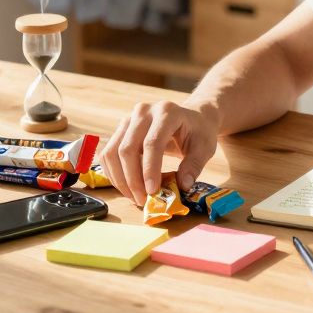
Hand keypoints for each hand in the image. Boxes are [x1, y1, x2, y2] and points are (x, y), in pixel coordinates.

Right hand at [100, 100, 219, 205]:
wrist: (192, 117)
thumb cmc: (199, 131)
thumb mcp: (205, 147)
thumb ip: (194, 165)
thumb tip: (182, 186)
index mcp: (166, 112)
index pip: (152, 143)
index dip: (150, 169)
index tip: (152, 192)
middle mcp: (143, 112)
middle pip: (127, 148)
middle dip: (132, 179)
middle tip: (142, 200)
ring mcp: (129, 119)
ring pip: (112, 152)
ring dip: (120, 179)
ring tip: (134, 197)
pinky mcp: (120, 130)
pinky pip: (107, 154)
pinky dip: (113, 174)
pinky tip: (127, 187)